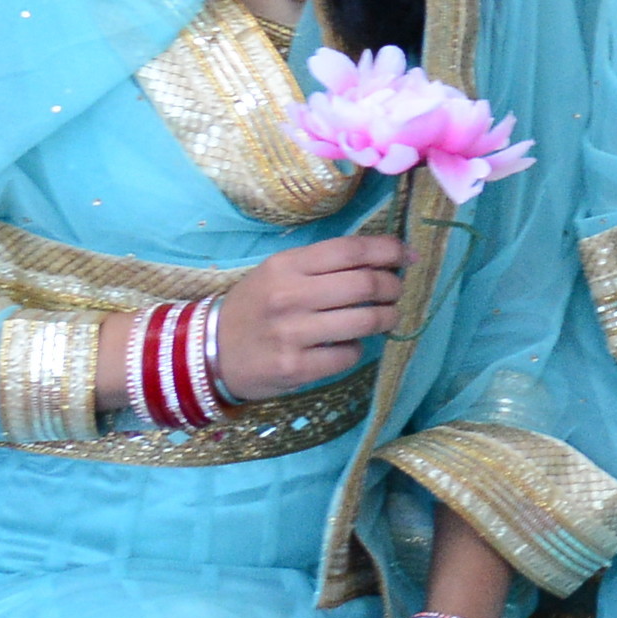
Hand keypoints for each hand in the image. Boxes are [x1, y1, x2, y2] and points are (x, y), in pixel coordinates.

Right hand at [193, 229, 411, 403]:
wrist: (209, 353)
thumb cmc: (255, 307)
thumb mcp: (279, 273)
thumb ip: (324, 264)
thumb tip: (385, 258)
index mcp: (286, 265)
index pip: (351, 250)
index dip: (388, 250)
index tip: (407, 256)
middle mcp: (289, 296)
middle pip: (366, 284)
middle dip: (393, 286)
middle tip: (396, 291)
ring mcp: (292, 334)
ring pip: (366, 320)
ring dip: (386, 318)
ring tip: (386, 317)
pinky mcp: (296, 368)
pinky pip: (349, 355)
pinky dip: (357, 349)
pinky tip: (347, 345)